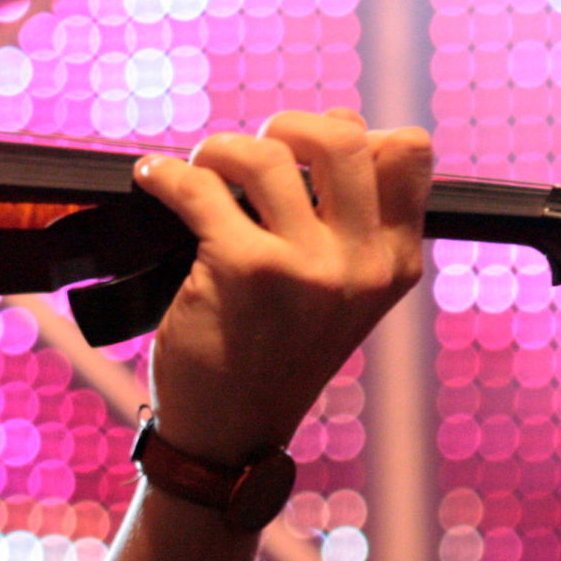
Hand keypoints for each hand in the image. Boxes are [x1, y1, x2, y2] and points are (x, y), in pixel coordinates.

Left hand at [132, 108, 430, 465]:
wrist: (229, 435)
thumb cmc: (274, 353)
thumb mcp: (342, 296)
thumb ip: (349, 224)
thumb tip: (338, 125)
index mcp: (396, 262)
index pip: (408, 152)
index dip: (353, 130)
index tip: (305, 149)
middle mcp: (363, 263)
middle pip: (342, 136)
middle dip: (286, 126)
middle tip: (247, 155)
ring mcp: (306, 266)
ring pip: (265, 154)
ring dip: (219, 150)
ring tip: (199, 172)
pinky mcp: (243, 269)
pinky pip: (198, 186)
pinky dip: (164, 174)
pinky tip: (153, 180)